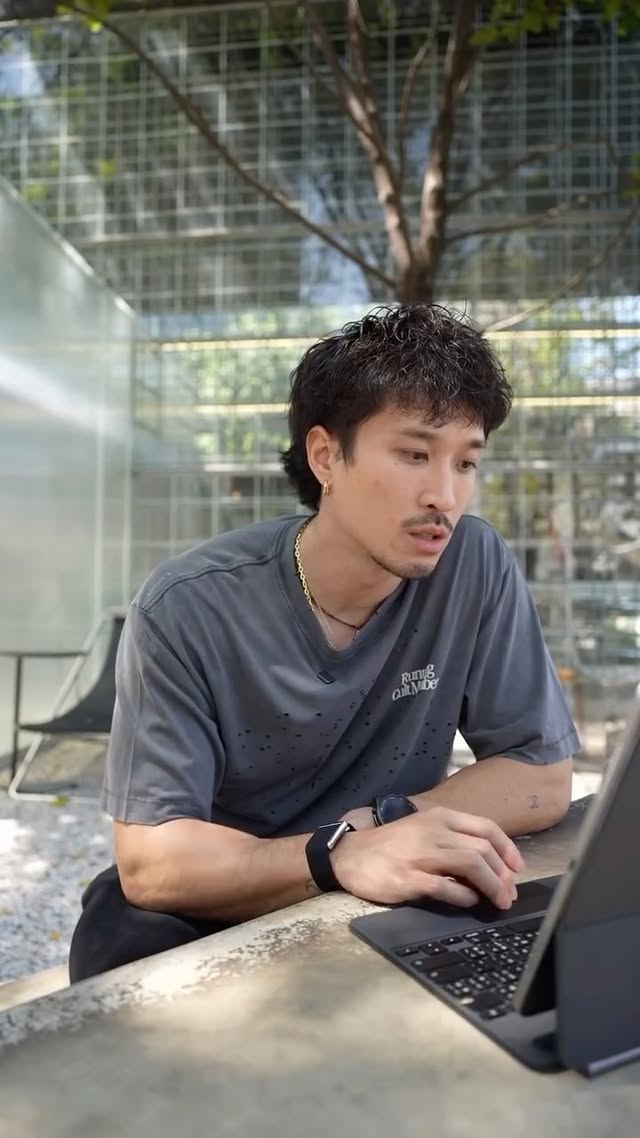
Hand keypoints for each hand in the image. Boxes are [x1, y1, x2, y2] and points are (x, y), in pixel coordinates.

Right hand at [330, 805, 523, 910]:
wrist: (349, 854)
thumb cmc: (389, 845)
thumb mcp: (422, 829)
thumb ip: (451, 840)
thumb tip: (488, 865)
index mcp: (439, 817)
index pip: (486, 828)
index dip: (508, 849)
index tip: (517, 868)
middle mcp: (432, 832)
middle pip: (482, 849)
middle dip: (503, 875)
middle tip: (509, 894)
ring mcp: (420, 854)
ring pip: (471, 865)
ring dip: (492, 886)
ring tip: (498, 901)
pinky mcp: (408, 879)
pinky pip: (446, 888)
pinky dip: (464, 896)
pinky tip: (469, 901)